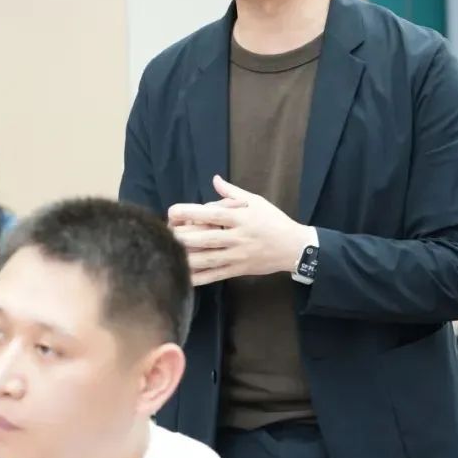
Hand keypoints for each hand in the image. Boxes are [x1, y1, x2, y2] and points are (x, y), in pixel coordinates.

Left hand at [168, 175, 312, 286]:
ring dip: (186, 257)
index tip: (172, 211)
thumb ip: (232, 192)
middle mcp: (237, 237)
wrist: (293, 247)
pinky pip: (215, 275)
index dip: (191, 212)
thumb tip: (214, 179)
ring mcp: (237, 256)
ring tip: (167, 254)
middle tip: (163, 234)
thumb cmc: (273, 220)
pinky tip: (182, 276)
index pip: (212, 214)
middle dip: (183, 237)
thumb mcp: (256, 201)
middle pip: (205, 238)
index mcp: (240, 218)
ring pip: (207, 258)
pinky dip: (198, 277)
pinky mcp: (237, 270)